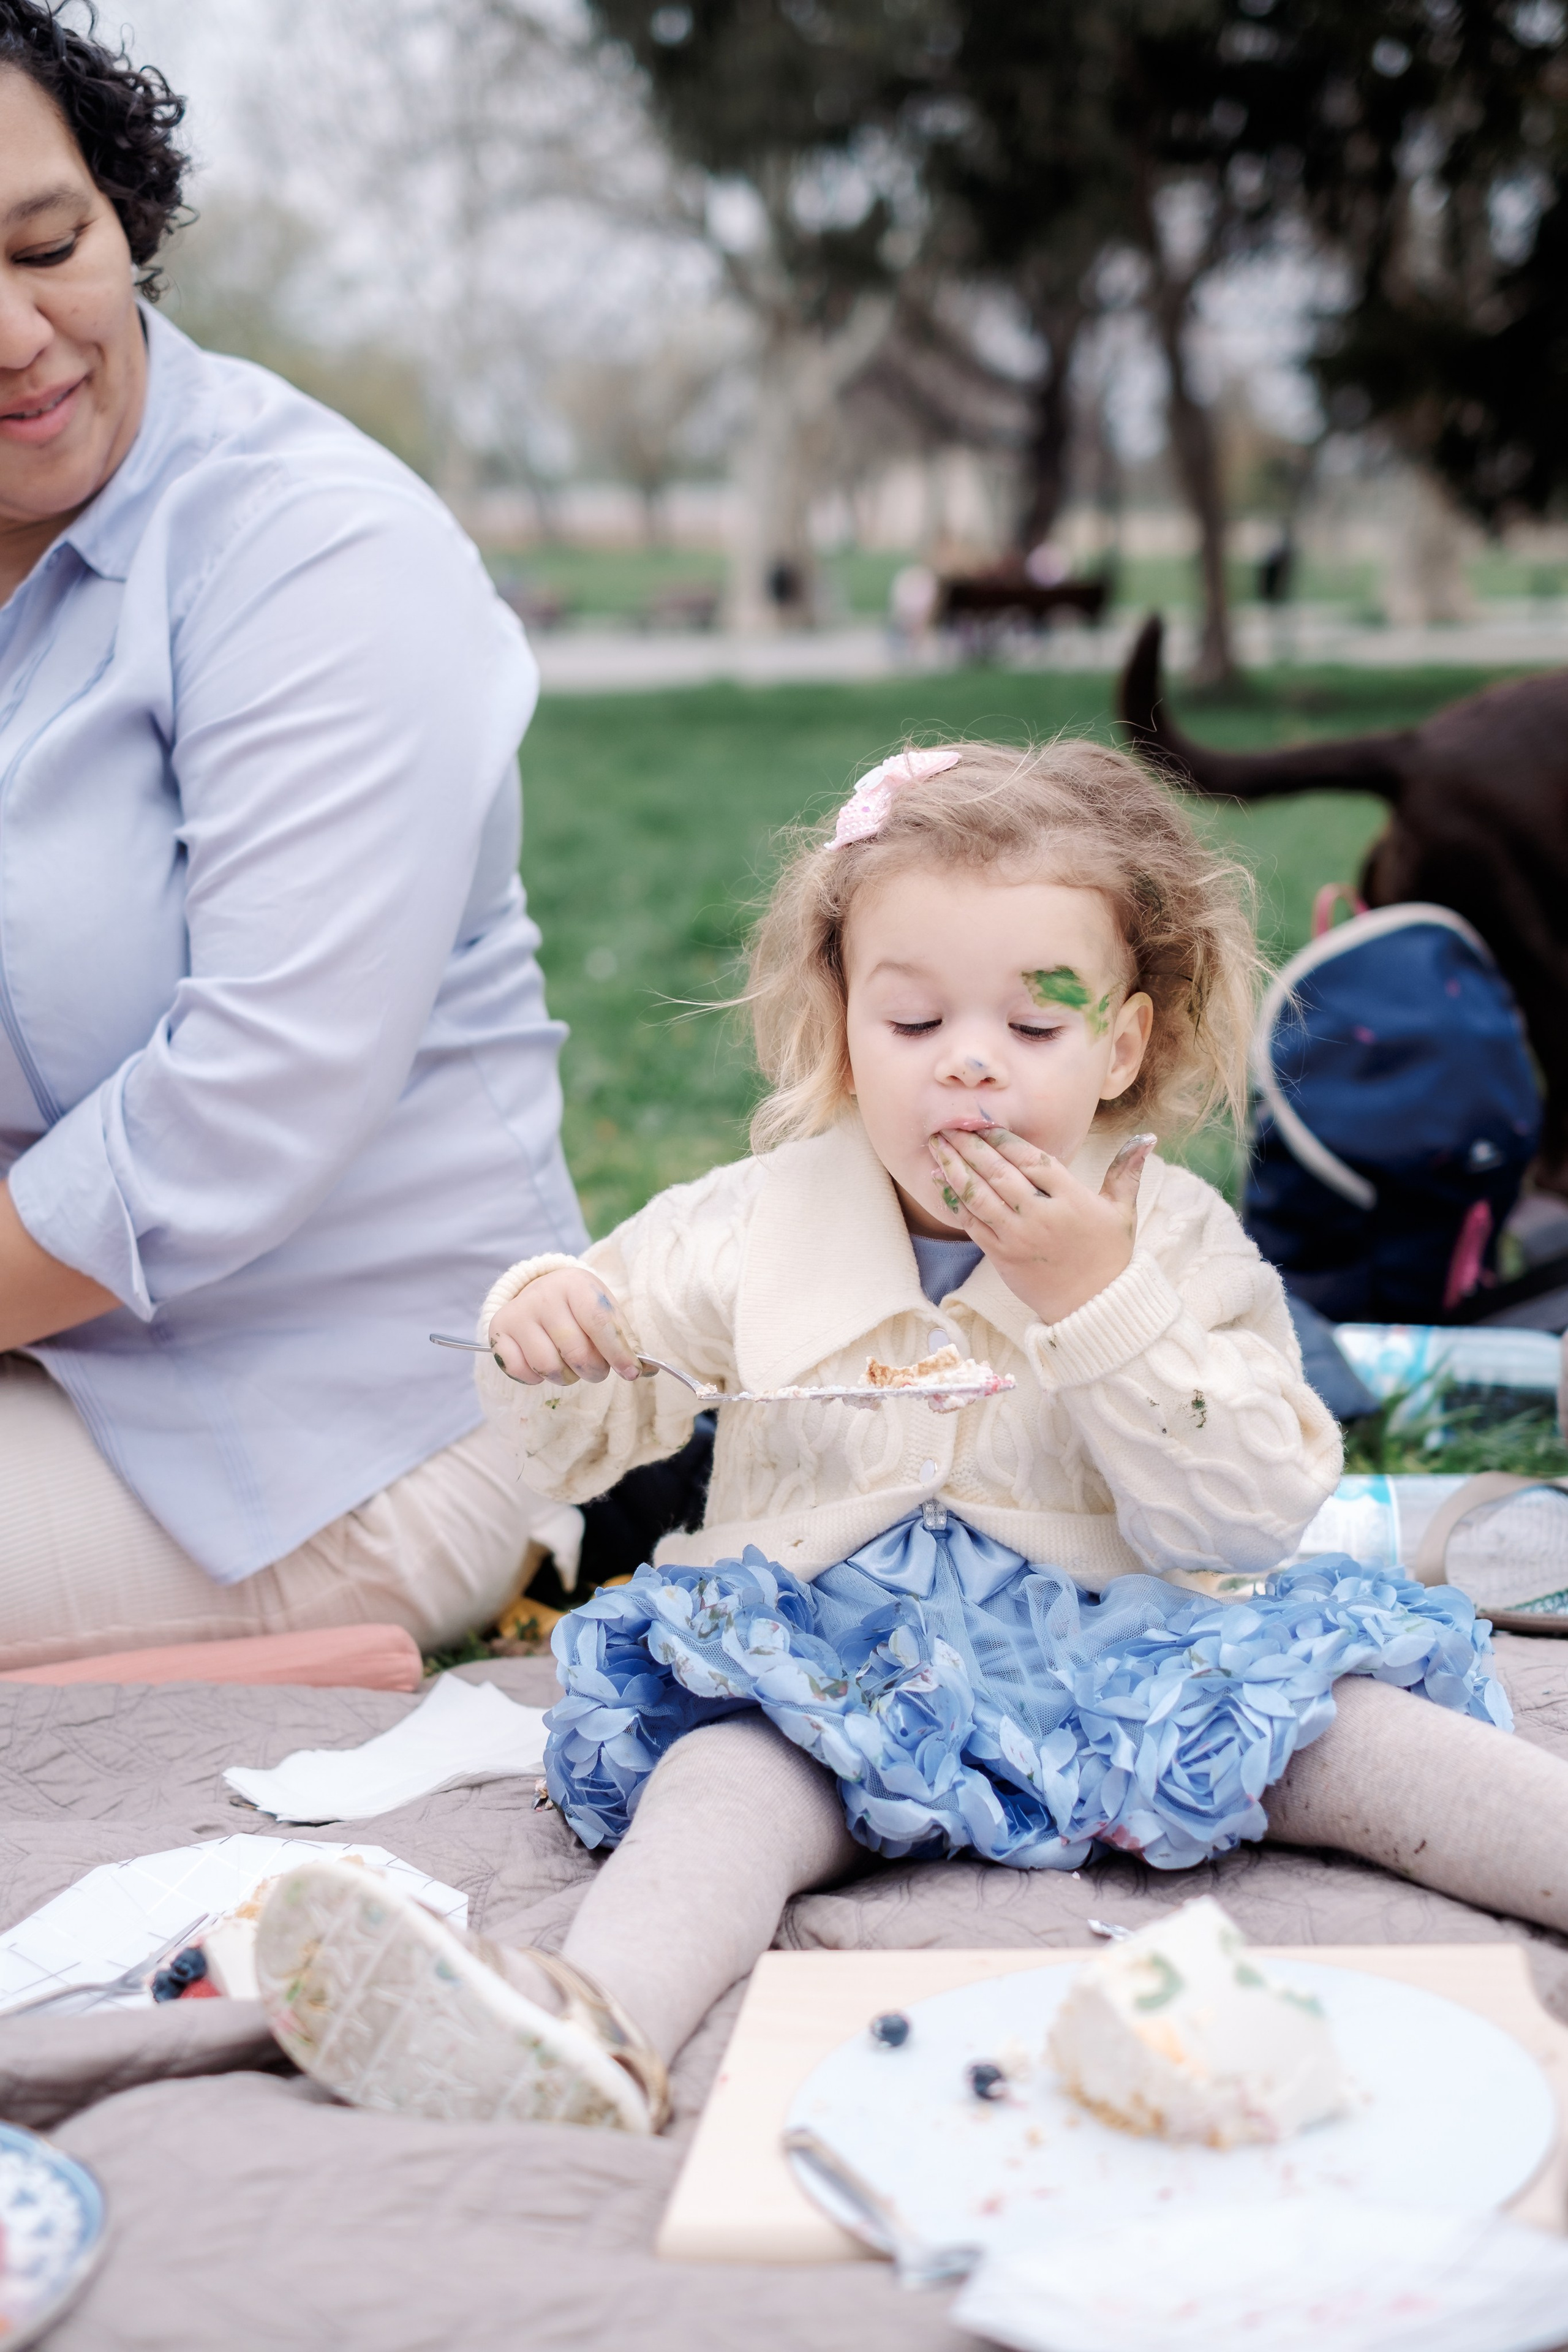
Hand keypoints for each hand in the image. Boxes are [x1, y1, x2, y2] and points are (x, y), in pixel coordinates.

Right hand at [488, 1268, 640, 1384]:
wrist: (540, 1290)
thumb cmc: (580, 1306)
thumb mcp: (605, 1311)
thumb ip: (624, 1340)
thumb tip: (646, 1370)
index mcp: (576, 1284)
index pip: (599, 1324)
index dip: (618, 1354)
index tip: (631, 1373)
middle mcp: (543, 1295)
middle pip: (576, 1351)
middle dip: (594, 1371)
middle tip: (597, 1370)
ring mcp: (519, 1313)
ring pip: (548, 1366)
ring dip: (566, 1377)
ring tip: (570, 1366)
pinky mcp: (500, 1331)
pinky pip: (522, 1372)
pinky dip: (537, 1378)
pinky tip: (544, 1365)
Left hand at [927, 1128, 1155, 1324]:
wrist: (1094, 1308)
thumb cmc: (1109, 1256)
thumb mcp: (1123, 1211)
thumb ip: (1127, 1171)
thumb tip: (1146, 1137)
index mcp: (1071, 1198)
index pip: (1031, 1159)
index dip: (1003, 1139)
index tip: (982, 1122)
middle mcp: (1041, 1215)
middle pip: (998, 1173)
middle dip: (970, 1146)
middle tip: (947, 1125)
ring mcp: (1018, 1236)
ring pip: (979, 1195)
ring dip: (954, 1168)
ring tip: (936, 1145)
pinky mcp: (1002, 1256)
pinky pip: (972, 1223)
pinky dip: (955, 1200)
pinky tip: (940, 1180)